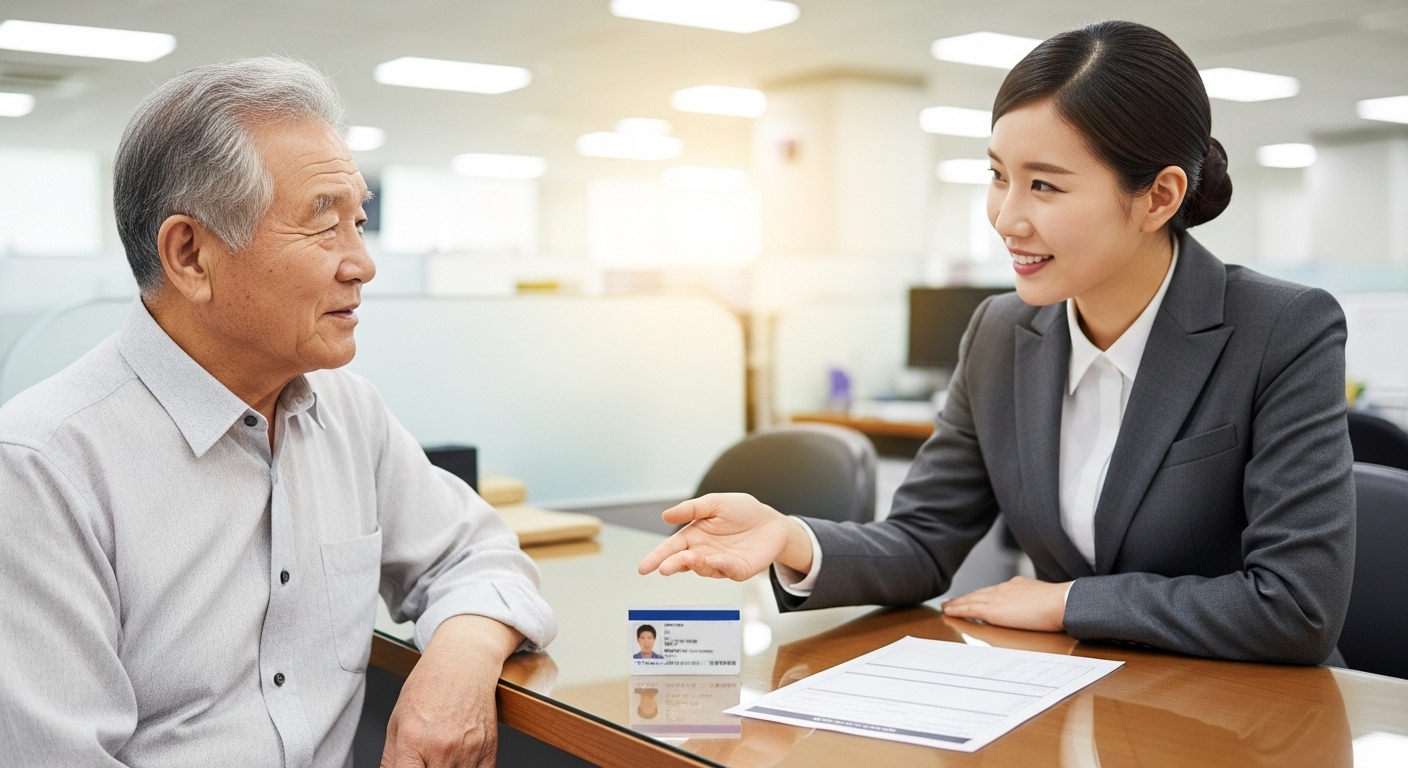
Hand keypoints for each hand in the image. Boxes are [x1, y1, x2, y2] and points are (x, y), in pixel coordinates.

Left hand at [382, 615, 523, 767]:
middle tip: (426, 760)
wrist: (463, 662)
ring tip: (440, 757)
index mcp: (413, 740)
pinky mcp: (489, 749)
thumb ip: (392, 760)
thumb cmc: (429, 687)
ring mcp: (469, 750)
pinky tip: (459, 761)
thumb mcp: (397, 722)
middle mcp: (442, 748)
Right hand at [636, 493, 812, 580]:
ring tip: (688, 559)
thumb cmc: (743, 512)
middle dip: (673, 565)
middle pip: (683, 562)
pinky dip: (721, 566)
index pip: (671, 548)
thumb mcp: (714, 503)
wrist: (771, 522)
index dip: (657, 557)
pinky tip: (715, 559)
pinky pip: (728, 570)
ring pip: (703, 568)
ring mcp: (720, 563)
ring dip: (695, 565)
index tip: (644, 568)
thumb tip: (665, 516)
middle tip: (664, 568)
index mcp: (695, 536)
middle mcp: (704, 552)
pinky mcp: (738, 570)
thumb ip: (691, 509)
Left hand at [940, 576, 1070, 632]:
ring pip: (971, 600)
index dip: (983, 595)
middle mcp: (1005, 589)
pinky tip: (949, 612)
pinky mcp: (992, 610)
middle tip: (953, 601)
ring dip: (958, 603)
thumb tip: (1037, 611)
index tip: (975, 597)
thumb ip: (1036, 603)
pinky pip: (969, 609)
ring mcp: (997, 598)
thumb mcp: (1046, 600)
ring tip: (947, 607)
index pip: (995, 591)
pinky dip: (957, 610)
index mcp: (1018, 586)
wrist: (1061, 602)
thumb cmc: (1061, 605)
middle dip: (966, 597)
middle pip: (979, 593)